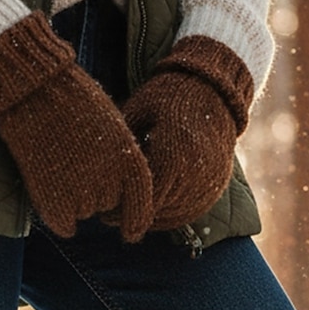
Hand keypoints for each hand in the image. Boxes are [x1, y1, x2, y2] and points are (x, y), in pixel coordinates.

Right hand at [0, 12, 152, 241]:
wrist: (37, 90)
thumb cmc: (73, 101)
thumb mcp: (112, 128)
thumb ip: (119, 162)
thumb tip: (117, 191)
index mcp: (130, 162)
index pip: (140, 206)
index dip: (135, 222)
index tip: (130, 232)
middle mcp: (112, 183)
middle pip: (107, 207)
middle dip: (96, 193)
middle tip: (76, 163)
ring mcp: (84, 194)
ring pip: (83, 212)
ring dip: (73, 198)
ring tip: (59, 164)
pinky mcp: (56, 203)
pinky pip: (64, 225)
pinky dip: (58, 215)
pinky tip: (50, 191)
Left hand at [122, 36, 253, 231]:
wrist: (213, 89)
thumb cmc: (167, 96)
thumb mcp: (136, 112)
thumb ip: (120, 144)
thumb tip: (92, 172)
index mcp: (172, 158)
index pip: (143, 199)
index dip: (121, 210)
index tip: (103, 213)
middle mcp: (194, 175)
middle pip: (157, 212)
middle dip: (133, 216)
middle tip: (110, 218)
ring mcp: (208, 183)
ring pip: (173, 217)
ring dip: (151, 220)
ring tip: (129, 216)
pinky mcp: (215, 187)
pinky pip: (190, 213)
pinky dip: (170, 217)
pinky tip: (152, 214)